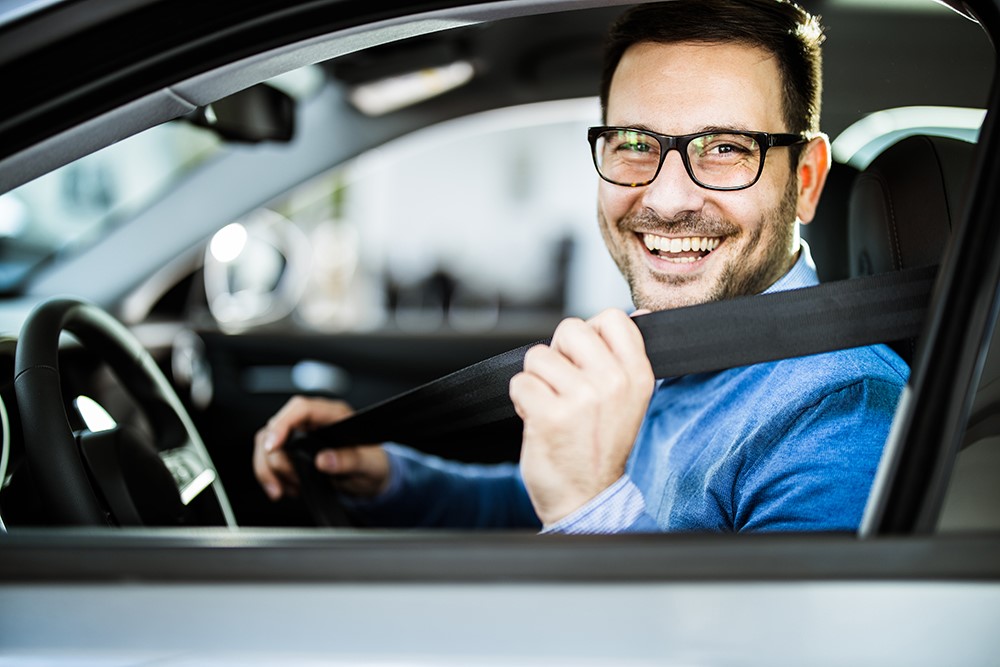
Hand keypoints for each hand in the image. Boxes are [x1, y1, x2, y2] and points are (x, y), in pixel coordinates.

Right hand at [252, 396, 388, 500]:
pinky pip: (269, 458)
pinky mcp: (293, 449)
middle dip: (274, 457)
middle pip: (276, 427)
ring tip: (282, 489)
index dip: (283, 424)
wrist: (371, 478)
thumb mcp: (369, 465)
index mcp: (335, 414)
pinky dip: (271, 475)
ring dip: (268, 469)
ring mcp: (301, 434)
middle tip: (289, 480)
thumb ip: (350, 460)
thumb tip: (324, 460)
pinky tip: (284, 489)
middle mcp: (314, 420)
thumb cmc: (373, 464)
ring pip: (266, 443)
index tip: (272, 447)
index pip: (301, 408)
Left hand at [509, 309, 653, 525]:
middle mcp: (613, 383)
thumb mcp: (630, 399)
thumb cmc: (601, 447)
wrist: (586, 499)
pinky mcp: (550, 415)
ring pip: (538, 356)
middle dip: (559, 355)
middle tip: (565, 387)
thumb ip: (627, 356)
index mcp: (638, 375)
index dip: (589, 334)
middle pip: (569, 329)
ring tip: (553, 407)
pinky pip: (520, 382)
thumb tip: (639, 314)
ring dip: (537, 381)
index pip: (612, 318)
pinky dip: (522, 401)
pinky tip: (539, 420)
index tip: (586, 362)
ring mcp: (582, 398)